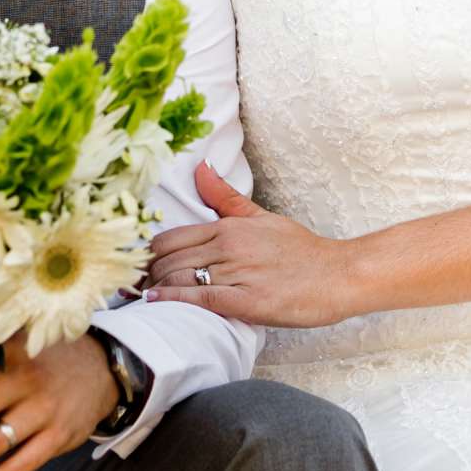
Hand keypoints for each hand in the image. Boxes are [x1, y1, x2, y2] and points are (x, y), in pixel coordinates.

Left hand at [142, 164, 353, 327]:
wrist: (339, 275)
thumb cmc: (301, 250)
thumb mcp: (261, 217)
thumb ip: (226, 198)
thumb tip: (201, 168)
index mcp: (228, 227)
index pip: (171, 238)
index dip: (148, 255)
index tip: (138, 268)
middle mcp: (229, 246)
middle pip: (169, 259)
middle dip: (146, 274)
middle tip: (132, 287)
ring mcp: (238, 273)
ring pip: (180, 277)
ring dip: (155, 288)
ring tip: (140, 297)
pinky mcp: (247, 300)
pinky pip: (200, 298)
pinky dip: (174, 299)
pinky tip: (157, 302)